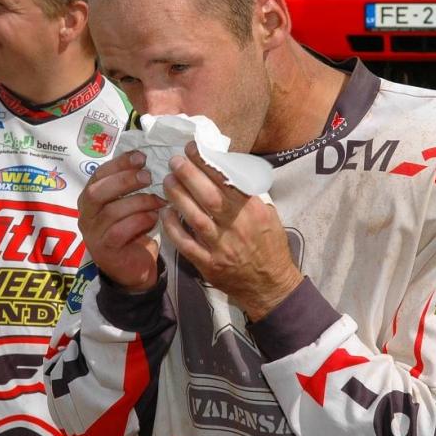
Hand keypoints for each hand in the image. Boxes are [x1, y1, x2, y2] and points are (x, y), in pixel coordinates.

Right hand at [77, 151, 166, 291]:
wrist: (134, 267)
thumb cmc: (132, 229)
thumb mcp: (129, 204)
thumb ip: (131, 185)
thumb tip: (144, 160)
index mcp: (90, 199)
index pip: (98, 175)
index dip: (118, 164)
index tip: (141, 157)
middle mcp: (86, 215)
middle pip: (97, 192)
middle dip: (124, 180)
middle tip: (148, 176)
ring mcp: (93, 234)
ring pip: (111, 212)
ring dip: (138, 202)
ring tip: (157, 200)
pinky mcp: (105, 250)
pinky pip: (119, 231)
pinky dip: (139, 221)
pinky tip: (154, 217)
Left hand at [161, 142, 303, 321]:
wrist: (271, 286)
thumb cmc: (270, 246)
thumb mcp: (269, 216)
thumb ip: (249, 196)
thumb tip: (228, 171)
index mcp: (253, 211)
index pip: (227, 181)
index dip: (207, 163)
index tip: (193, 149)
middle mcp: (237, 227)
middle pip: (208, 196)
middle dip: (189, 175)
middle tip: (174, 161)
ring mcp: (221, 247)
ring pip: (195, 217)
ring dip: (178, 197)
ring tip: (167, 181)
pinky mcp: (208, 264)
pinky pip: (186, 244)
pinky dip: (173, 228)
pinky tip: (164, 213)